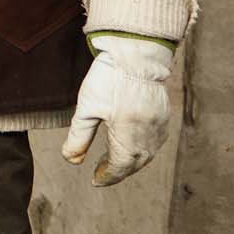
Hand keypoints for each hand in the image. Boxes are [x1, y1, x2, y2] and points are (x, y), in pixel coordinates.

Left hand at [61, 35, 175, 185]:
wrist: (136, 53)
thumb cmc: (109, 78)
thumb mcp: (87, 108)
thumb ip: (78, 137)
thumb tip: (70, 159)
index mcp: (129, 137)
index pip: (120, 167)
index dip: (107, 176)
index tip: (95, 180)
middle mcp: (148, 136)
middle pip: (134, 163)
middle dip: (118, 171)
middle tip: (101, 172)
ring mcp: (159, 126)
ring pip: (146, 154)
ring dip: (130, 161)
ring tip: (113, 160)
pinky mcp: (163, 116)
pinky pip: (154, 141)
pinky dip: (141, 148)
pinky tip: (130, 143)